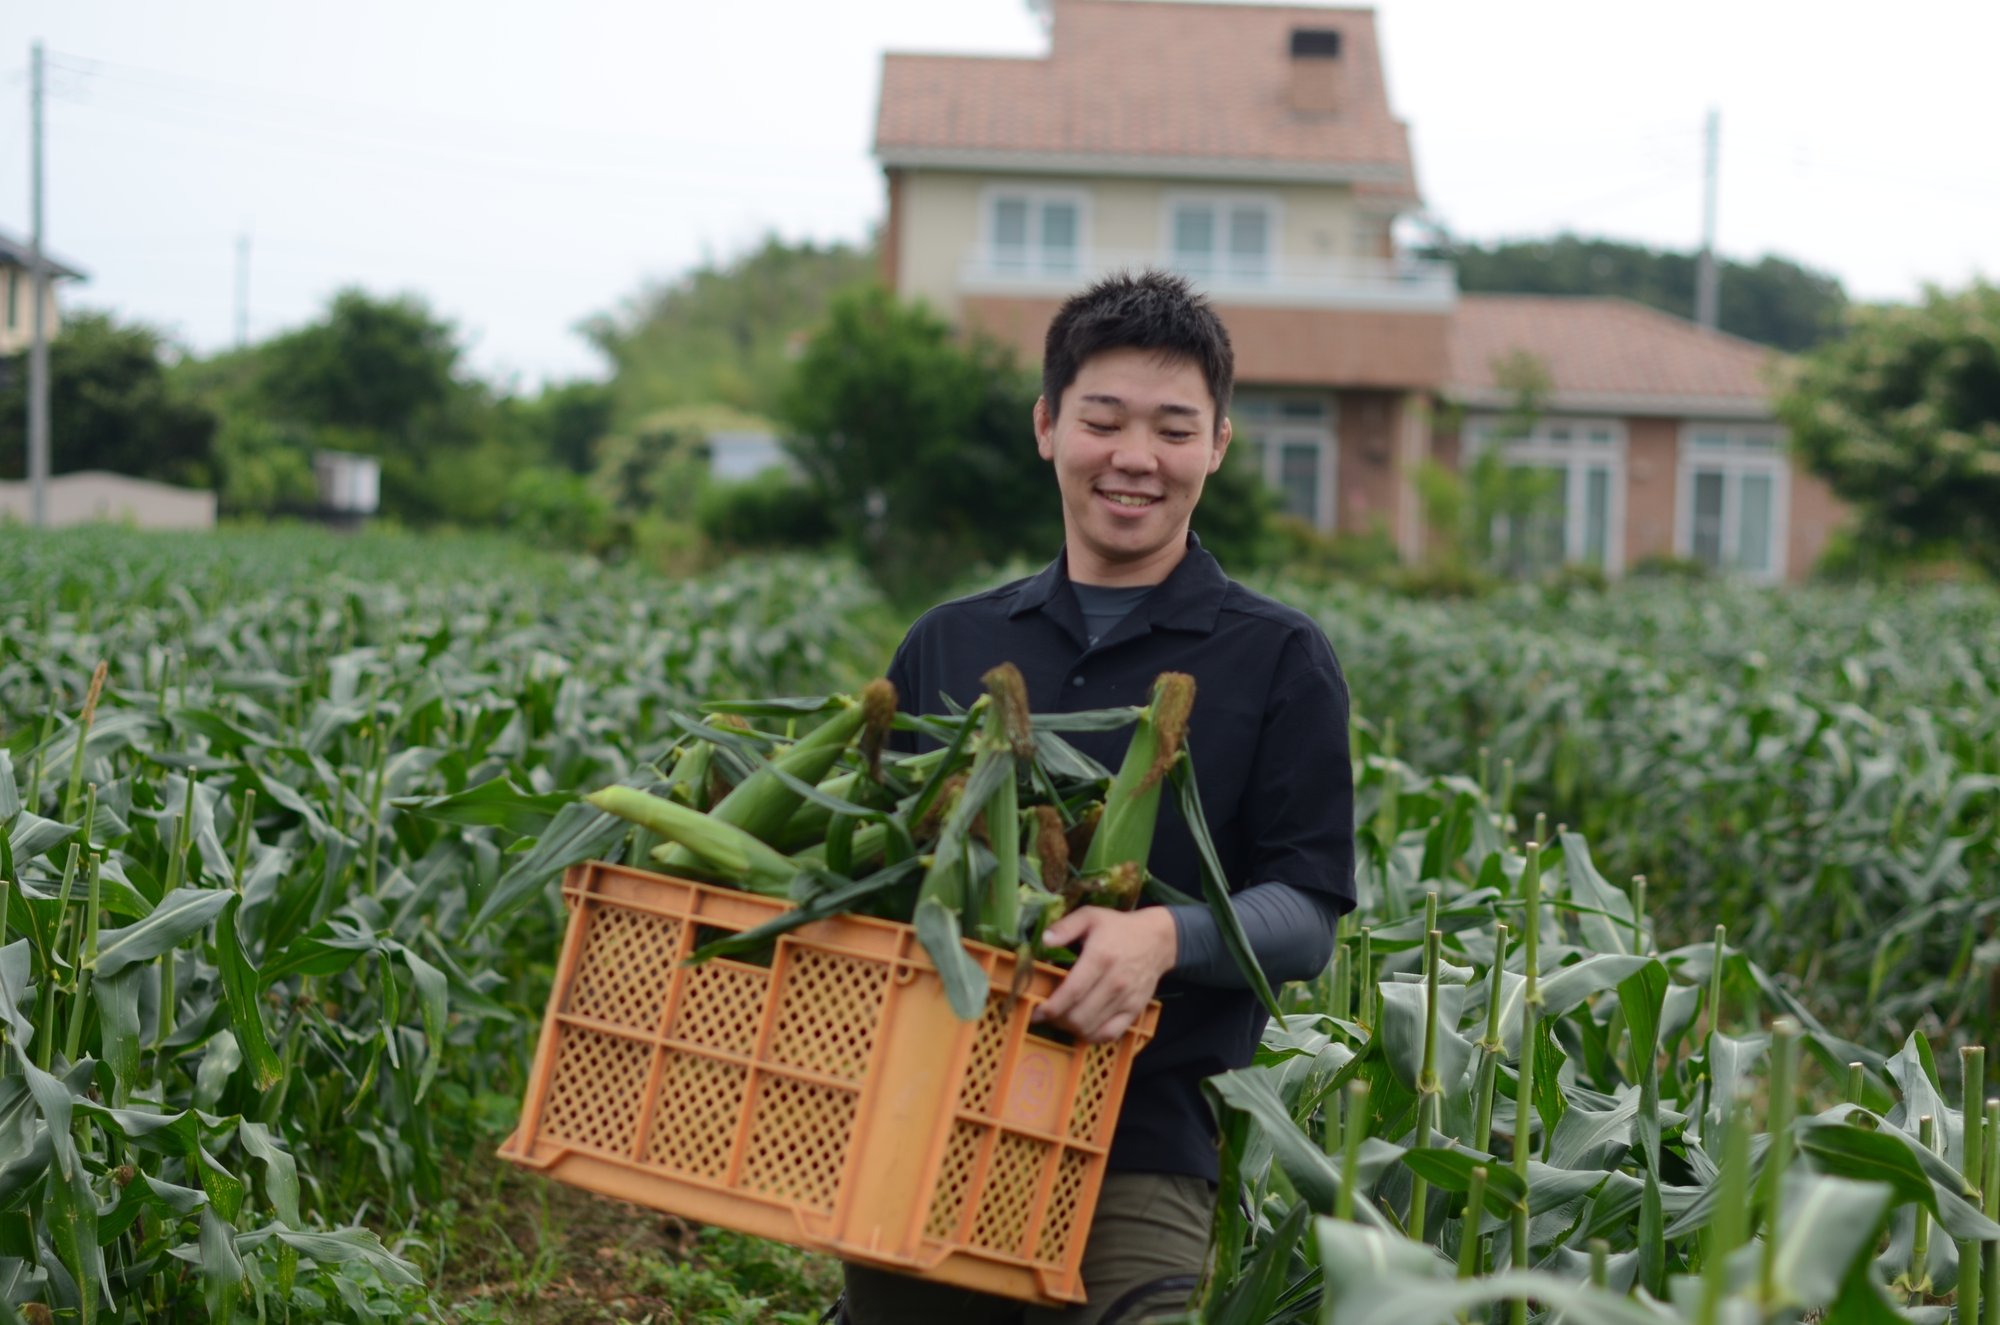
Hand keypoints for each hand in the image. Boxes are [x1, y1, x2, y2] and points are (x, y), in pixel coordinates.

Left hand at [1033, 906, 1177, 1042]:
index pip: (1072, 992)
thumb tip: (1044, 940)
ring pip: (1091, 1028)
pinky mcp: (1134, 1010)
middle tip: (1046, 1014)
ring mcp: (1126, 999)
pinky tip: (1082, 1026)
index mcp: (1100, 958)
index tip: (1036, 1012)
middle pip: (1079, 1016)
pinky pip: (1110, 1034)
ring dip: (1071, 1028)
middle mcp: (1114, 982)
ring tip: (1061, 1019)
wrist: (1157, 940)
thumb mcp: (1090, 916)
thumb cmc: (1118, 927)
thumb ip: (1065, 926)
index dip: (1050, 1008)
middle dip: (1057, 1020)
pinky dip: (1092, 1036)